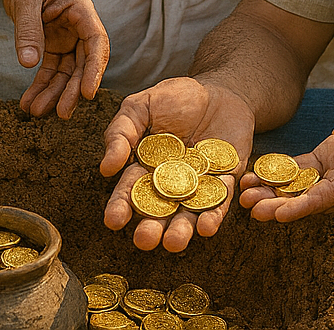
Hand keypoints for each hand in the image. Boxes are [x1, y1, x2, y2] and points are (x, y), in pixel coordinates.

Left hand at [1, 0, 108, 118]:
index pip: (97, 41)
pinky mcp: (55, 48)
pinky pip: (51, 71)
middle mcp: (80, 28)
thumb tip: (28, 63)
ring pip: (67, 72)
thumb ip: (28, 28)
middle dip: (72, 89)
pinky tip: (29, 102)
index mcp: (82, 10)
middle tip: (62, 113)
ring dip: (54, 93)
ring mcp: (68, 40)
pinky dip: (41, 87)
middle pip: (83, 63)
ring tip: (36, 111)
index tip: (87, 93)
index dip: (95, 68)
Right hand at [100, 77, 255, 251]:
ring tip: (173, 243)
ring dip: (181, 230)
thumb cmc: (176, 98)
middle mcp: (171, 183)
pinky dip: (214, 215)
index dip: (121, 206)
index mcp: (146, 168)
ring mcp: (199, 185)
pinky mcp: (226, 180)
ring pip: (188, 213)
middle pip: (159, 210)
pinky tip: (206, 227)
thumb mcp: (142, 106)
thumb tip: (106, 168)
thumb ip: (122, 132)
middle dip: (151, 227)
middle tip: (144, 240)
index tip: (113, 221)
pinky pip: (220, 201)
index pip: (131, 190)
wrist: (220, 90)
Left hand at [241, 70, 333, 222]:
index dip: (308, 205)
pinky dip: (281, 174)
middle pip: (315, 197)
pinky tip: (256, 175)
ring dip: (276, 193)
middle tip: (249, 207)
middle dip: (282, 205)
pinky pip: (305, 171)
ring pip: (306, 188)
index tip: (281, 214)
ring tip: (243, 194)